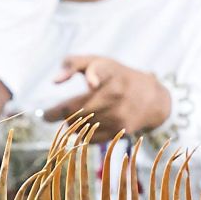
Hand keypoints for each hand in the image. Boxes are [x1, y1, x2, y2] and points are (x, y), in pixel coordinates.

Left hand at [42, 55, 170, 141]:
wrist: (150, 98)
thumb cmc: (115, 76)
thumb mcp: (98, 61)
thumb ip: (72, 64)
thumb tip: (55, 81)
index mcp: (109, 71)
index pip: (99, 72)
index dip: (94, 76)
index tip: (92, 83)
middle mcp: (116, 93)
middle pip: (75, 108)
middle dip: (58, 113)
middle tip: (50, 114)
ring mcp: (119, 114)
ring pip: (79, 125)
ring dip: (69, 122)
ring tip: (71, 116)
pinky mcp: (120, 131)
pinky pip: (89, 138)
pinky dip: (81, 133)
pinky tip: (83, 125)